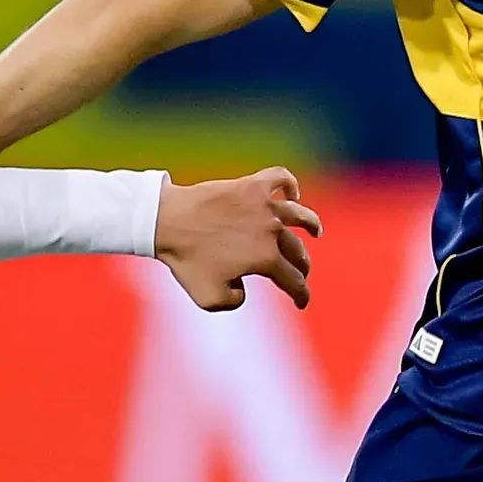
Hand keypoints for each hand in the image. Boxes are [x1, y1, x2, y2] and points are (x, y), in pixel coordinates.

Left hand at [157, 168, 320, 310]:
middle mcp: (272, 232)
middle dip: (302, 268)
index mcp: (266, 260)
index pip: (294, 282)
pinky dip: (290, 185)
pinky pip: (280, 179)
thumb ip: (236, 301)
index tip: (300, 303)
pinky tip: (291, 193)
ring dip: (311, 225)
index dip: (301, 296)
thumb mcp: (209, 299)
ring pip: (300, 215)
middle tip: (299, 274)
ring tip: (315, 231)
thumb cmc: (186, 261)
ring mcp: (264, 206)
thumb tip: (245, 288)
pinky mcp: (252, 186)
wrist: (166, 221)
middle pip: (298, 252)